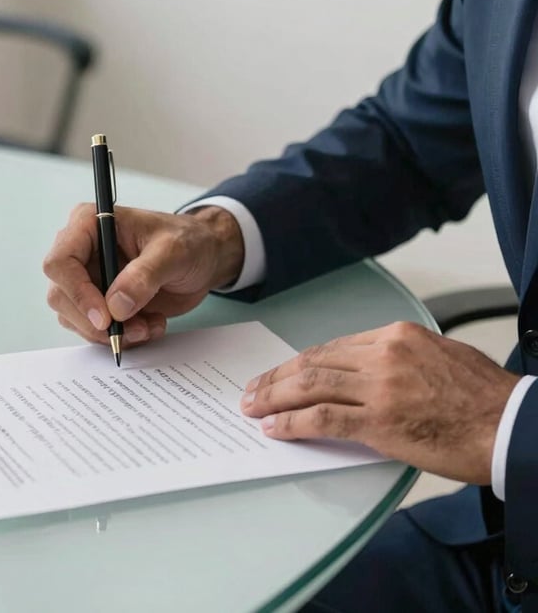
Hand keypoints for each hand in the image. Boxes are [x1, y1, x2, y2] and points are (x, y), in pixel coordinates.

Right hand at [43, 204, 243, 348]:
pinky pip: (94, 330)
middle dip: (96, 321)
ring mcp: (88, 279)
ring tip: (148, 325)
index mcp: (89, 224)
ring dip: (111, 332)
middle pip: (61, 296)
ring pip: (74, 318)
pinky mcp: (99, 302)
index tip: (106, 317)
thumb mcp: (173, 251)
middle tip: (133, 328)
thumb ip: (144, 275)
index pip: (60, 261)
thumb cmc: (187, 241)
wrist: (203, 258)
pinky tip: (148, 325)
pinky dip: (121, 336)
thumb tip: (116, 306)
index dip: (77, 292)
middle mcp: (81, 251)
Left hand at [240, 321, 520, 483]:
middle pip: (314, 362)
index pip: (333, 347)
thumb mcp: (440, 354)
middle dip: (278, 377)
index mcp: (396, 335)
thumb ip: (400, 356)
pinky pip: (323, 419)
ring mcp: (380, 388)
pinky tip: (275, 428)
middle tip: (253, 388)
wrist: (512, 425)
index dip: (301, 362)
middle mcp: (383, 355)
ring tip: (253, 406)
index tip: (283, 372)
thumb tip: (369, 368)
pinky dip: (293, 423)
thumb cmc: (483, 395)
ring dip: (275, 397)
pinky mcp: (381, 423)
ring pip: (311, 386)